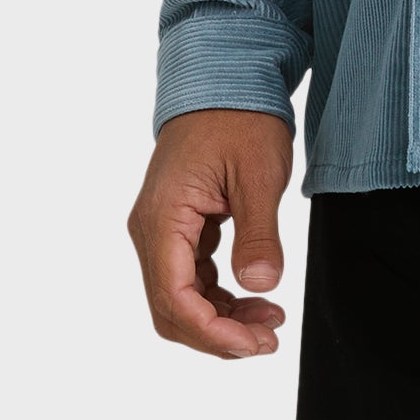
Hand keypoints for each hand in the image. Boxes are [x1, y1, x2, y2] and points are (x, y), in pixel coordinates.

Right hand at [128, 108, 294, 357]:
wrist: (224, 76)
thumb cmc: (240, 115)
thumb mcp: (259, 173)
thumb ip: (258, 234)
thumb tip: (261, 287)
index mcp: (163, 217)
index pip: (174, 300)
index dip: (213, 333)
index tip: (256, 343)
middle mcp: (151, 229)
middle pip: (171, 309)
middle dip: (217, 335)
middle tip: (267, 339)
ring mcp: (161, 228)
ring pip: (179, 298)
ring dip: (219, 319)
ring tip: (268, 321)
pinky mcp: (177, 226)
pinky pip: (189, 277)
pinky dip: (218, 296)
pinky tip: (253, 295)